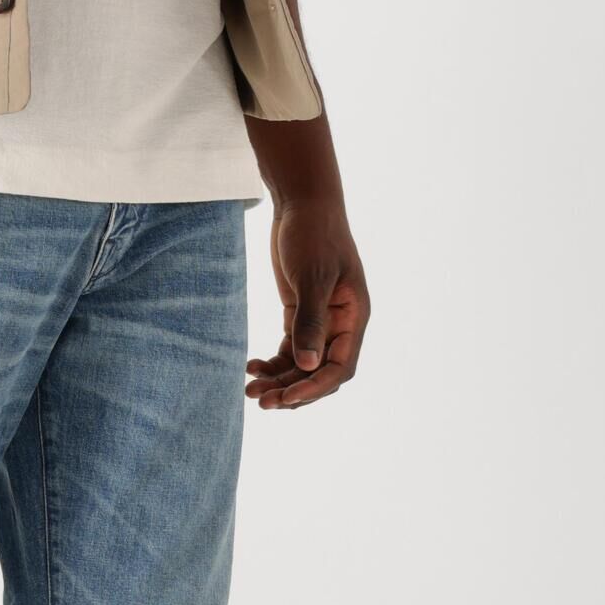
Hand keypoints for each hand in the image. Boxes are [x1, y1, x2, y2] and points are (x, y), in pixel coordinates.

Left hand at [246, 189, 369, 411]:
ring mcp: (320, 320)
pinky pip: (289, 349)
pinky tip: (251, 367)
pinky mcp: (299, 313)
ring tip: (250, 390)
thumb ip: (310, 322)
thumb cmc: (313, 234)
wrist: (302, 203)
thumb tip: (309, 366)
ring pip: (302, 364)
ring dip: (279, 380)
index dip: (316, 388)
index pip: (340, 367)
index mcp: (354, 317)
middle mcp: (340, 324)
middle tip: (260, 401)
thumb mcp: (312, 277)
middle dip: (293, 390)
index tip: (287, 397)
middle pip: (320, 373)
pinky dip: (272, 362)